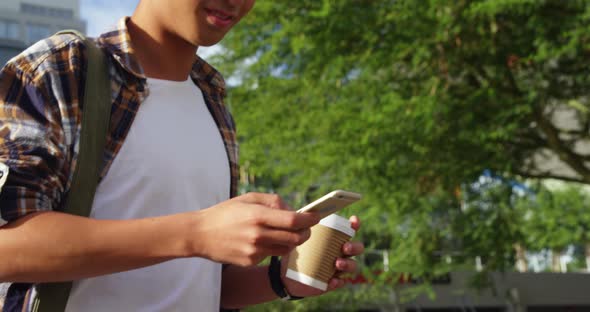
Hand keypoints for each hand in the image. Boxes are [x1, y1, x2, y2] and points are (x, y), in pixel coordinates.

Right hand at [192, 192, 319, 265]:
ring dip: (292, 241)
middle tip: (307, 227)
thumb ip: (273, 201)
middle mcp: (257, 235)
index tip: (317, 217)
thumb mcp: (247, 198)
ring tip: (286, 232)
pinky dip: (273, 247)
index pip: (293, 220)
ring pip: (286, 249)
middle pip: (295, 237)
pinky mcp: (250, 261)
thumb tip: (293, 209)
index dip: (309, 219)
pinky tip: (261, 240)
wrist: (200, 234)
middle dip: (305, 232)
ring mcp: (254, 251)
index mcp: (257, 215)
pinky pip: (271, 255)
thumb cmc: (225, 213)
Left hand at [281, 215, 363, 296]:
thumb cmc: (296, 251)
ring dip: (348, 264)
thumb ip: (303, 228)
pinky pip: (341, 282)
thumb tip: (305, 216)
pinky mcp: (332, 282)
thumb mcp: (298, 238)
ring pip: (352, 265)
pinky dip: (338, 281)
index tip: (353, 221)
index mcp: (335, 239)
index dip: (355, 224)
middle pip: (357, 248)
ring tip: (337, 263)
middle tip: (344, 247)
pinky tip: (331, 281)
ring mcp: (338, 268)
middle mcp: (341, 252)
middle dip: (354, 247)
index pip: (350, 229)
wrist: (287, 275)